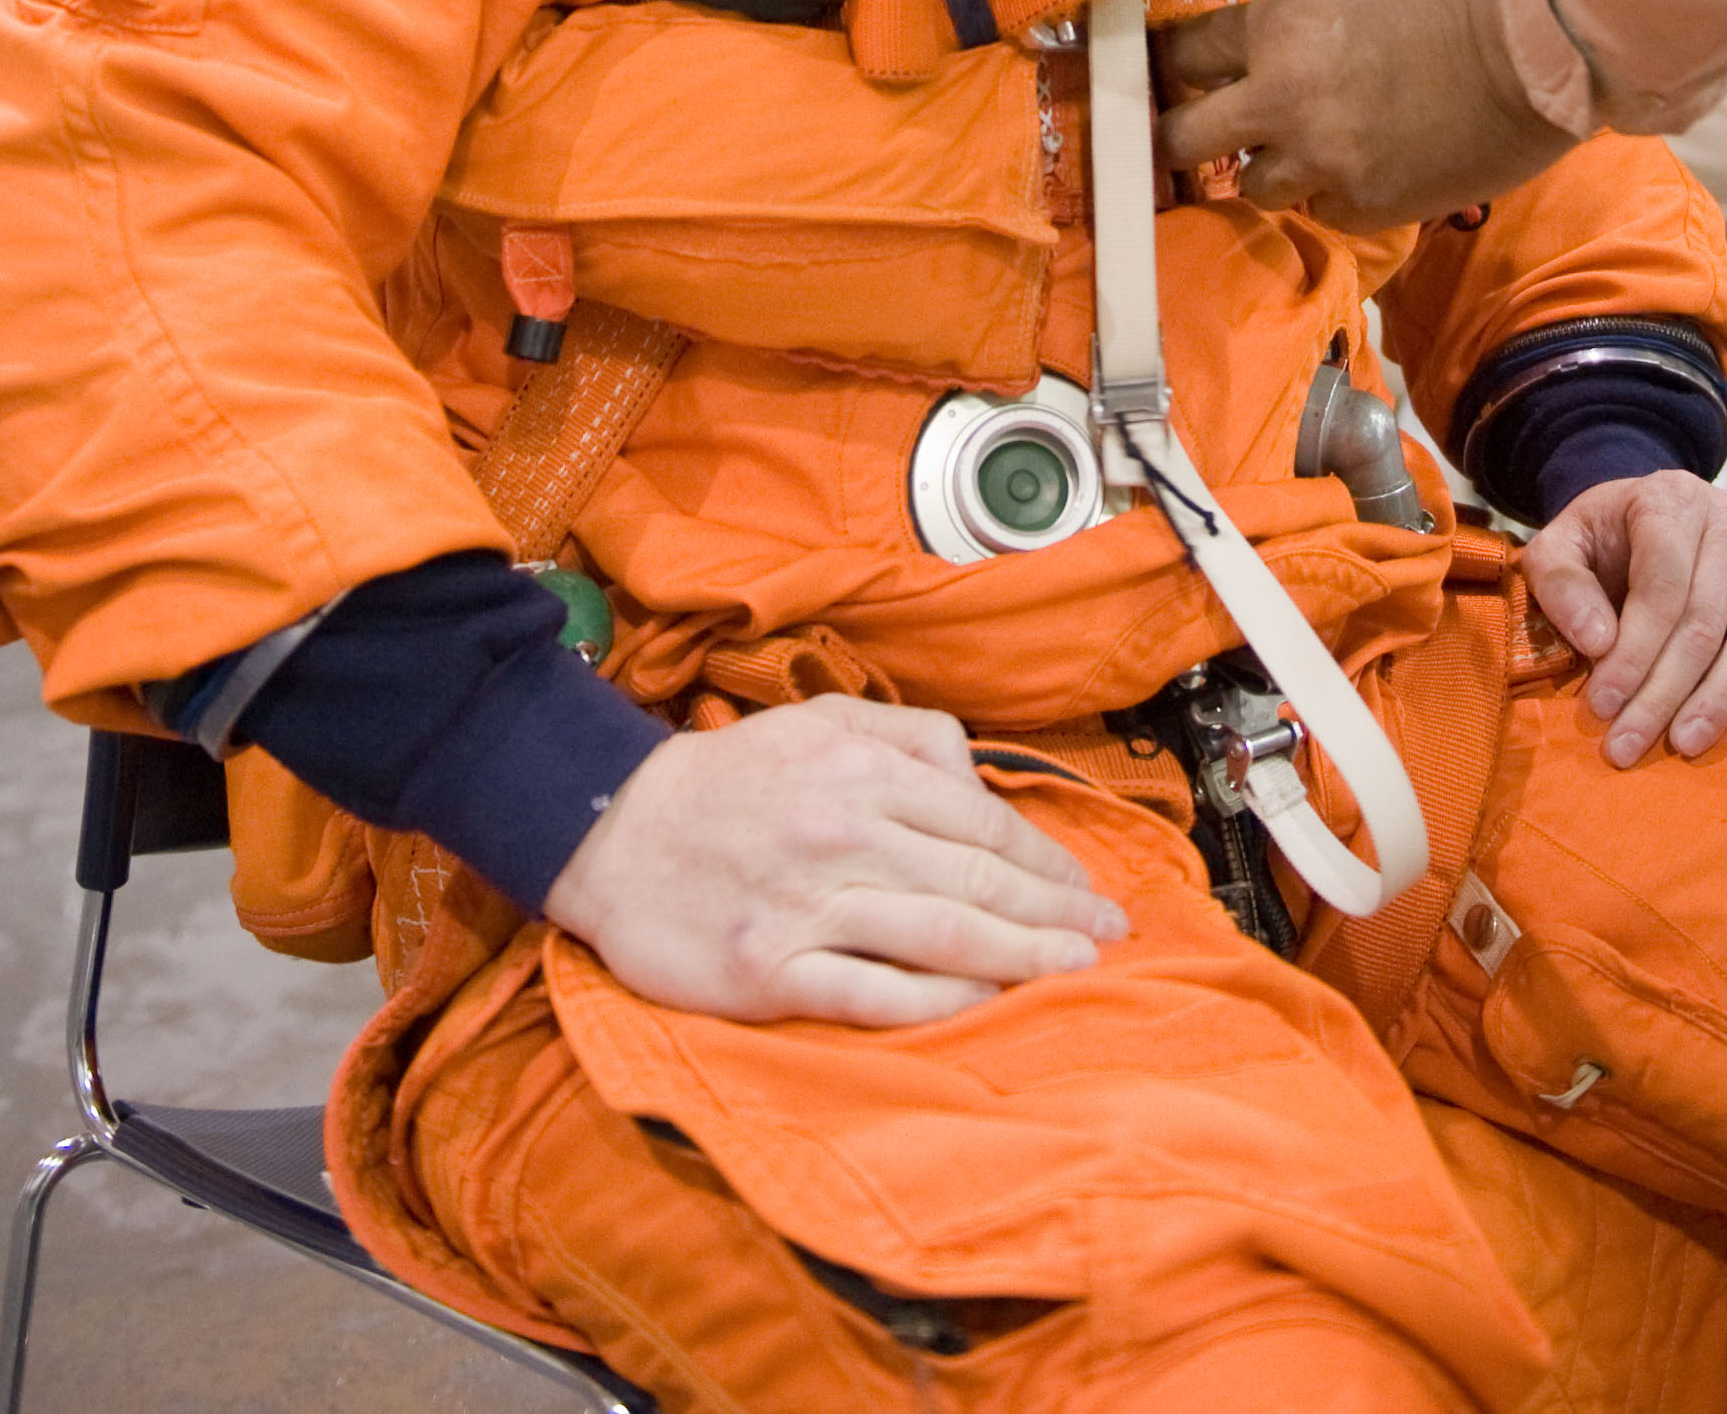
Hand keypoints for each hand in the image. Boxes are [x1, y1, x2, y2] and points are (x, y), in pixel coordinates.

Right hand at [542, 693, 1128, 1026]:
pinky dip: (936, 1003)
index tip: (1090, 889)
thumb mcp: (822, 720)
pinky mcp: (770, 969)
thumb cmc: (730, 780)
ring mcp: (808, 904)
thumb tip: (981, 779)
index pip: (981, 823)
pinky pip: (871, 991)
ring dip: (1019, 957)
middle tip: (1110, 936)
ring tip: (1072, 970)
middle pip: (976, 880)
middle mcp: (844, 832)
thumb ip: (909, 739)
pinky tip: (983, 1006)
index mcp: (862, 768)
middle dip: (1055, 912)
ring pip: (939, 934)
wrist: (616, 830)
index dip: (1047, 861)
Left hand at [1155, 0, 1561, 223]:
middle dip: (1181, 137)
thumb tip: (1276, 46)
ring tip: (1308, 149)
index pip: (1186, 54)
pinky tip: (1366, 169)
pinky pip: (1323, 212)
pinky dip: (1334, 196)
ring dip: (1272, 169)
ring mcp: (1322, 162)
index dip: (1178, 64)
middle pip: (1183, 139)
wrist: (1535, 49)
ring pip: (1254, 188)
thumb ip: (1302, 22)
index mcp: (1277, 30)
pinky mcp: (1367, 208)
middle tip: (1192, 136)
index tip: (1179, 73)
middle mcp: (1281, 100)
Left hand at [1523, 472, 1726, 764]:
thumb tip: (1598, 642)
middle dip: (1665, 692)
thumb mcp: (1559, 546)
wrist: (1650, 512)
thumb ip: (1561, 584)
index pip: (1660, 589)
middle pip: (1705, 619)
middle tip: (1631, 745)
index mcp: (1667, 500)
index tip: (1604, 706)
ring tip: (1687, 741)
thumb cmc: (1605, 540)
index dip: (1633, 654)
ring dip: (1722, 694)